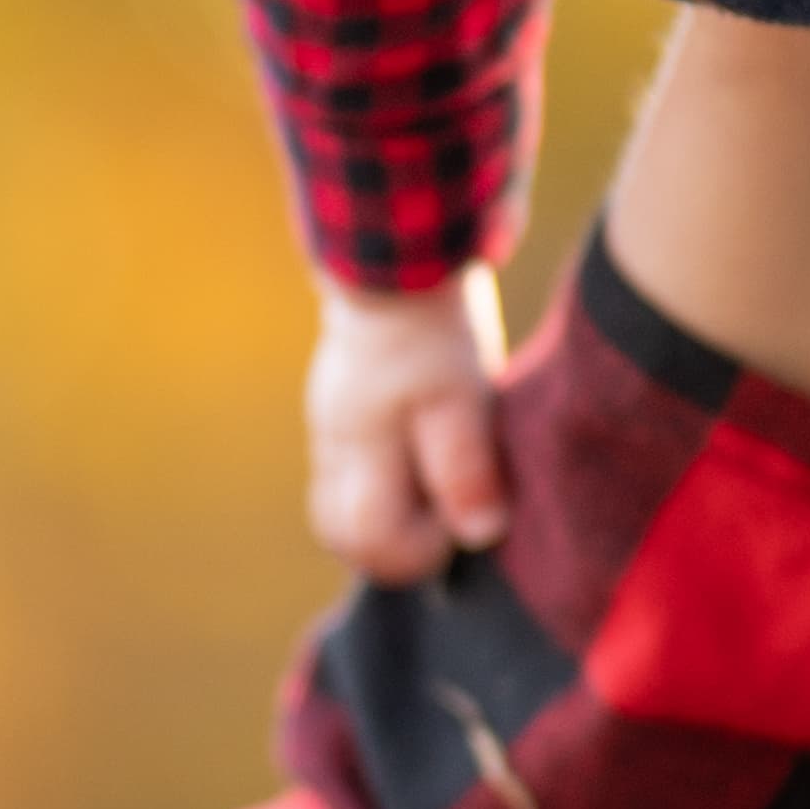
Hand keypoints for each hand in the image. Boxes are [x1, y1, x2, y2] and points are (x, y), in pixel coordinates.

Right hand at [306, 269, 515, 579]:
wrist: (399, 260)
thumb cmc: (431, 330)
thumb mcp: (461, 399)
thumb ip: (464, 470)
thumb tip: (478, 536)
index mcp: (358, 450)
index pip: (366, 540)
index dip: (420, 548)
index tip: (461, 514)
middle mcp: (334, 447)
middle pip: (343, 534)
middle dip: (397, 543)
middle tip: (450, 509)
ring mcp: (331, 430)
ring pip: (344, 506)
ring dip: (394, 512)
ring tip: (443, 475)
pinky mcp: (343, 414)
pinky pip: (353, 475)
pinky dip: (389, 483)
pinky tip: (429, 448)